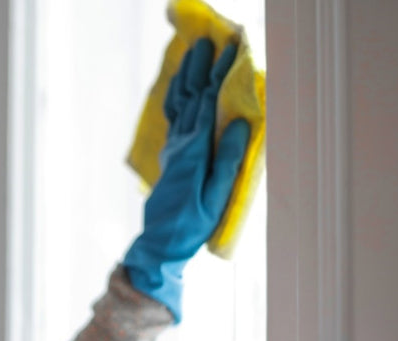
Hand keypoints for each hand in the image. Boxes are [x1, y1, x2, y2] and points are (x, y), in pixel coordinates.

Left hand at [123, 39, 248, 322]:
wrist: (160, 241)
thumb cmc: (192, 224)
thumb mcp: (216, 195)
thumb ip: (227, 159)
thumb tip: (237, 122)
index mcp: (194, 150)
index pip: (208, 104)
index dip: (219, 75)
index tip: (232, 51)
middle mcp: (181, 144)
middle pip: (191, 97)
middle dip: (201, 68)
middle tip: (211, 42)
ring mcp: (173, 149)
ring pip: (179, 104)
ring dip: (186, 77)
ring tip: (193, 55)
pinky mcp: (172, 156)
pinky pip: (174, 118)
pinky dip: (178, 97)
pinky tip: (181, 88)